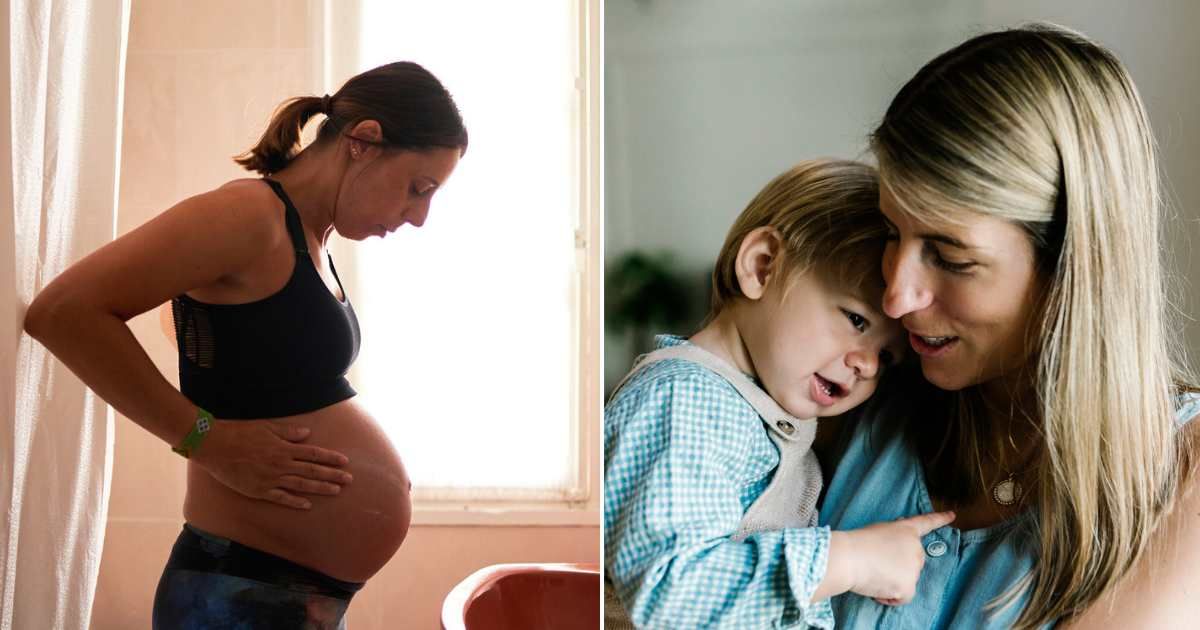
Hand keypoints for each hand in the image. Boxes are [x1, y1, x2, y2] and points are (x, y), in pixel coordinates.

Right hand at [190, 419, 352, 509]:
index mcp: (283, 448)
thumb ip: (288, 432)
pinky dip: (295, 502)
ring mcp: (270, 478)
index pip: (313, 453)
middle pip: (312, 471)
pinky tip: (308, 505)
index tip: (345, 462)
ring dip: (320, 488)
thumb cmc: (240, 433)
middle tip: (349, 480)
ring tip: (336, 491)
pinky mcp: (259, 490)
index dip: (330, 458)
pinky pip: (281, 498)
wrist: (215, 446)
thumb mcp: (267, 427)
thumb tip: (308, 433)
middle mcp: (280, 464)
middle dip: (332, 475)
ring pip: (301, 485)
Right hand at [839, 511, 955, 604]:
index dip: (940, 518)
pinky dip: (891, 596)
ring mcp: (914, 568)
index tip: (952, 515)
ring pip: (907, 580)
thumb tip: (898, 542)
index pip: (927, 523)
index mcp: (906, 530)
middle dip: (900, 566)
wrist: (849, 557)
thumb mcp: (878, 530)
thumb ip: (893, 535)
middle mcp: (916, 548)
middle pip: (914, 561)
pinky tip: (877, 588)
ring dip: (893, 581)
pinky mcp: (908, 587)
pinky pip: (903, 597)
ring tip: (874, 574)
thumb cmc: (856, 543)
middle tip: (879, 565)